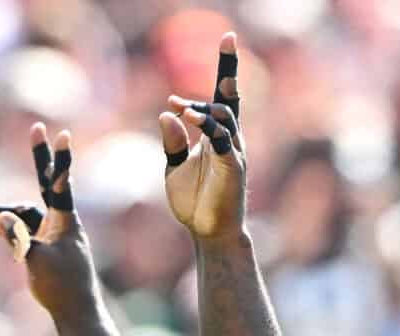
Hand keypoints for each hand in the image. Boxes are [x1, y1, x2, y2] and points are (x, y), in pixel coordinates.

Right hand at [0, 123, 97, 314]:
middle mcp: (60, 222)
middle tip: (37, 129)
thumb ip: (18, 237)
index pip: (60, 184)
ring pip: (24, 215)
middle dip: (39, 158)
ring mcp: (51, 233)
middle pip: (44, 184)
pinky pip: (22, 231)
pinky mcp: (43, 247)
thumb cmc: (62, 286)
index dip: (59, 160)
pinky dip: (6, 229)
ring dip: (1, 215)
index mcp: (65, 221)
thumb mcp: (37, 260)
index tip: (62, 135)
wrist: (74, 312)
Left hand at [160, 35, 245, 242]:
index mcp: (216, 136)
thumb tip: (166, 113)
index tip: (225, 40)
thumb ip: (172, 141)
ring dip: (202, 107)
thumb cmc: (195, 204)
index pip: (222, 98)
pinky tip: (189, 117)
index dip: (225, 69)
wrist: (209, 234)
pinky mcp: (232, 165)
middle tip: (228, 37)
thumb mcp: (174, 169)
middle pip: (231, 97)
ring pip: (224, 114)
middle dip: (229, 67)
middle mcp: (229, 138)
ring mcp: (233, 151)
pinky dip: (206, 124)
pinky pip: (222, 137)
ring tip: (180, 107)